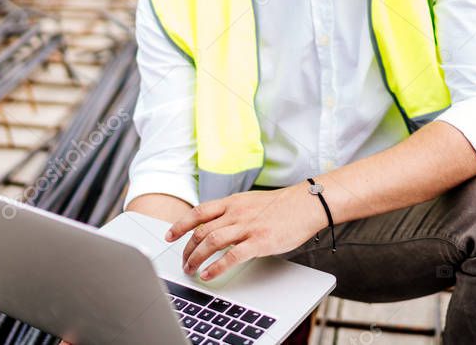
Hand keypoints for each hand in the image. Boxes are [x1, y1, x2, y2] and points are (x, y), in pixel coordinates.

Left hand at [164, 182, 327, 280]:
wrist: (306, 203)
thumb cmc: (282, 206)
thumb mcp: (251, 202)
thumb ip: (233, 212)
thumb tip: (217, 226)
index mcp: (232, 202)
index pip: (198, 212)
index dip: (180, 224)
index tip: (169, 236)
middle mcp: (236, 212)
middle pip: (201, 230)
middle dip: (187, 248)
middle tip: (183, 261)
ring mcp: (247, 226)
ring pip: (212, 242)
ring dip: (197, 258)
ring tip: (191, 270)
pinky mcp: (260, 241)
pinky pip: (232, 256)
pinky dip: (217, 266)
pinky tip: (209, 274)